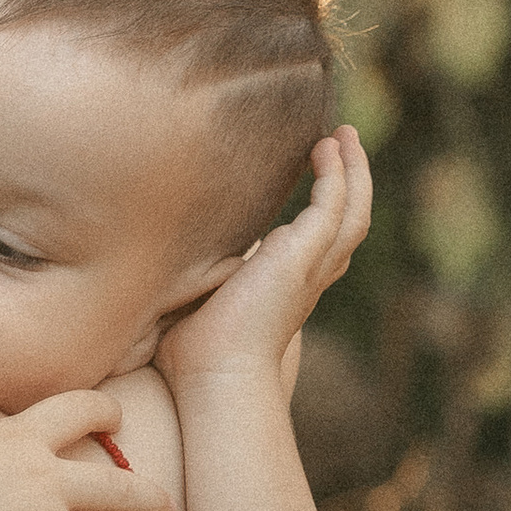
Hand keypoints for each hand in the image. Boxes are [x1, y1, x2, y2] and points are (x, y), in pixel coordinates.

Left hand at [156, 126, 372, 397]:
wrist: (214, 375)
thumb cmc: (196, 352)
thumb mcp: (202, 297)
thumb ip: (197, 273)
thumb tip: (158, 259)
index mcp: (289, 285)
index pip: (321, 241)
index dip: (326, 206)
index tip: (318, 171)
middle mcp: (309, 276)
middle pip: (349, 219)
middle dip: (350, 178)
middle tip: (343, 140)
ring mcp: (311, 267)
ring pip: (353, 209)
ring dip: (353, 170)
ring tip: (344, 135)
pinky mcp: (303, 257)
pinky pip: (334, 206)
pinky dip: (337, 175)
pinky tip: (326, 148)